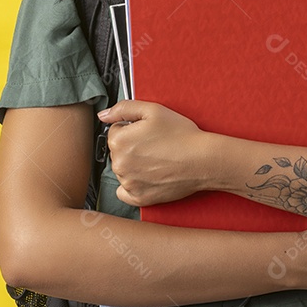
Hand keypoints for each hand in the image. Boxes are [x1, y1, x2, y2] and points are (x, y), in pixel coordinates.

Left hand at [98, 101, 212, 206]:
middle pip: (118, 151)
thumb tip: (103, 115)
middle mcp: (119, 164)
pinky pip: (125, 192)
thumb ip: (123, 108)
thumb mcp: (153, 110)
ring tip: (157, 159)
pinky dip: (134, 185)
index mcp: (119, 141)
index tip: (147, 132)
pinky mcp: (139, 198)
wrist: (202, 160)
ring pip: (123, 170)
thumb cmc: (181, 135)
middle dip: (132, 147)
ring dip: (134, 165)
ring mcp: (128, 183)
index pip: (115, 132)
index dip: (132, 129)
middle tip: (155, 145)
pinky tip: (150, 176)